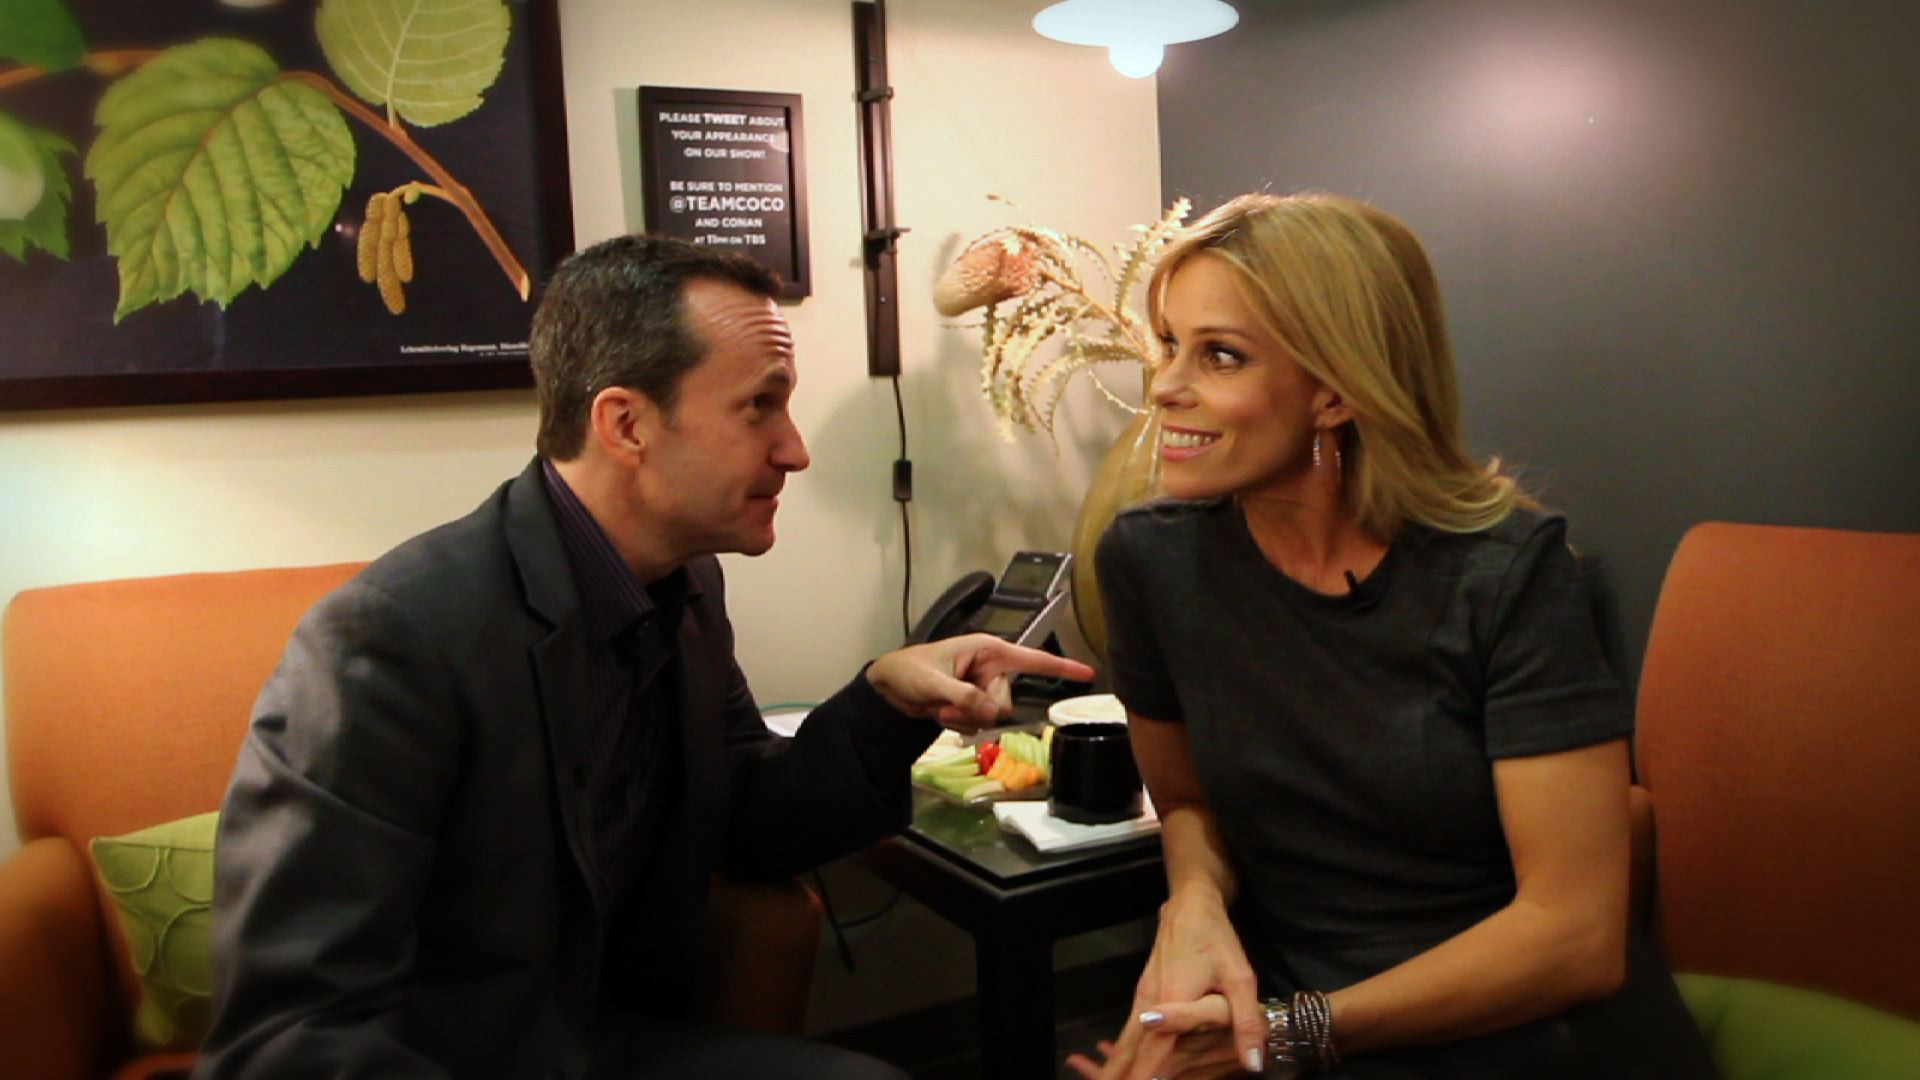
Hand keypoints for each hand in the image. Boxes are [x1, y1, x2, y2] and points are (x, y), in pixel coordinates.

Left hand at [865, 634, 1094, 731]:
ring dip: (965, 718)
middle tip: (948, 702)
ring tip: (940, 707)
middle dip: (978, 707)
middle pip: (1006, 700)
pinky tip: (941, 714)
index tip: (1089, 673)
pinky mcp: (973, 706)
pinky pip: (980, 725)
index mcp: (987, 651)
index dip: (1061, 666)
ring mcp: (982, 688)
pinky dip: (960, 724)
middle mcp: (990, 668)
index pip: (1031, 659)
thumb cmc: (908, 673)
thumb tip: (993, 712)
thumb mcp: (934, 683)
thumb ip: (965, 696)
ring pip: (993, 716)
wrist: (887, 689)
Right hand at [1065, 887, 1266, 1078]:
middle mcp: (1148, 1004)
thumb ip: (1246, 1023)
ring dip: (1116, 1067)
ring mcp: (1142, 998)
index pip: (1151, 1054)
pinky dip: (1121, 1051)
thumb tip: (1254, 1063)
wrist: (1189, 905)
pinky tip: (1117, 1065)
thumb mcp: (1240, 978)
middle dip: (1116, 1076)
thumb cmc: (1215, 939)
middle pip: (1128, 1052)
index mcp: (1170, 1002)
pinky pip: (1129, 1032)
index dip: (1141, 1078)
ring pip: (1125, 1042)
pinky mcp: (1143, 994)